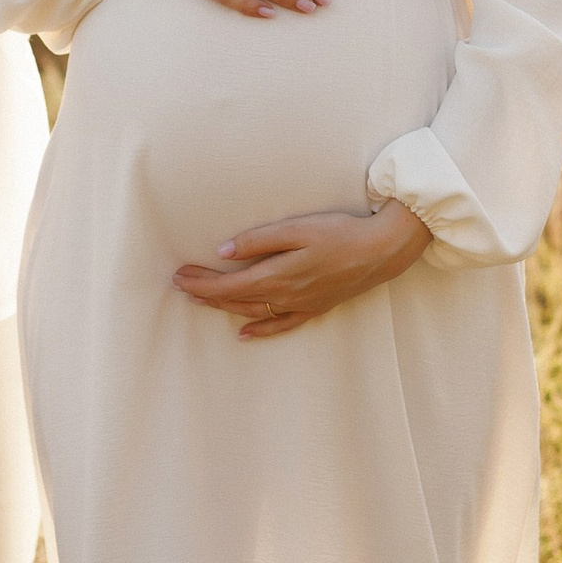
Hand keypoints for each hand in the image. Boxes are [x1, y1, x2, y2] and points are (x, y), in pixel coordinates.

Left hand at [174, 203, 429, 337]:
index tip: (179, 278)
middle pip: (236, 299)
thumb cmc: (340, 232)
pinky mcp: (316, 308)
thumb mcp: (296, 229)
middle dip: (205, 293)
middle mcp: (286, 296)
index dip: (201, 284)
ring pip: (254, 312)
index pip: (228, 285)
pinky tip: (244, 333)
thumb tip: (223, 252)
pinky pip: (282, 325)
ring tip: (202, 301)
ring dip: (225, 308)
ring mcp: (301, 305)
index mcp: (277, 275)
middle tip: (180, 283)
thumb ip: (258, 241)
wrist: (382, 250)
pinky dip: (261, 330)